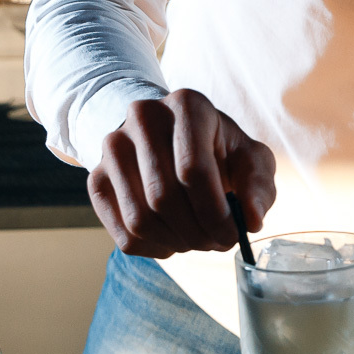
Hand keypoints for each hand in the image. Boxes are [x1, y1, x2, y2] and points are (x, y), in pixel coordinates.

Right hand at [86, 89, 277, 258]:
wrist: (172, 140)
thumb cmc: (219, 151)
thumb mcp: (250, 159)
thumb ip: (258, 186)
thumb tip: (251, 220)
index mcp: (186, 105)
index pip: (192, 170)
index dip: (216, 213)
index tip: (233, 234)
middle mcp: (142, 117)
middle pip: (163, 198)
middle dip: (198, 233)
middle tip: (218, 242)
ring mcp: (112, 147)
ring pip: (140, 219)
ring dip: (176, 243)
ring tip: (198, 239)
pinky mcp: (95, 179)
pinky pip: (123, 233)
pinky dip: (154, 248)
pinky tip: (173, 238)